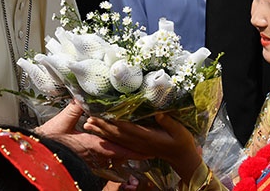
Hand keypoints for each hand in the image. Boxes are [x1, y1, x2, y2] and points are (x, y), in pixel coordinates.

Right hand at [36, 101, 147, 168]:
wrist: (35, 155)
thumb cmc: (48, 140)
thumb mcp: (62, 121)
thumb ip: (76, 107)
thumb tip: (84, 93)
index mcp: (91, 145)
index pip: (117, 148)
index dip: (133, 150)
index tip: (148, 150)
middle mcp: (93, 155)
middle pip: (118, 155)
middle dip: (133, 153)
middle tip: (148, 151)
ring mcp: (88, 161)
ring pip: (110, 159)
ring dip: (122, 155)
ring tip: (136, 151)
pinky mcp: (82, 161)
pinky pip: (101, 161)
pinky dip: (110, 156)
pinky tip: (112, 154)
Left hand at [84, 113, 202, 181]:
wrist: (182, 157)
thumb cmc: (182, 142)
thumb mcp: (179, 131)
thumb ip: (168, 122)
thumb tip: (158, 112)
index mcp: (147, 137)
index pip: (127, 128)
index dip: (114, 121)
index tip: (103, 113)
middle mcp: (139, 143)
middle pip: (117, 134)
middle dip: (102, 126)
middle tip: (88, 118)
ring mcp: (136, 146)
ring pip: (115, 139)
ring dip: (101, 132)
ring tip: (87, 124)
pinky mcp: (136, 148)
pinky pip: (119, 143)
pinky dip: (108, 138)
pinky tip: (99, 133)